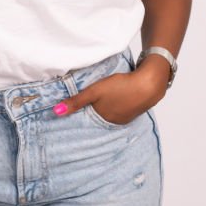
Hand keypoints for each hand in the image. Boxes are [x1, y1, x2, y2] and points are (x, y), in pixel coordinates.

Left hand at [52, 66, 167, 124]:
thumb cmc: (121, 87)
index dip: (79, 117)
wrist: (149, 83)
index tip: (70, 117)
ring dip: (104, 109)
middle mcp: (114, 122)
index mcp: (103, 119)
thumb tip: (56, 112)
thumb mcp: (95, 91)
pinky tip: (114, 98)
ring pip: (109, 114)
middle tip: (82, 107)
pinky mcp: (133, 109)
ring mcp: (125, 117)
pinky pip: (119, 110)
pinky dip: (115, 106)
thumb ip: (76, 101)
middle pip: (98, 118)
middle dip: (90, 114)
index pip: (87, 121)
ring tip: (98, 102)